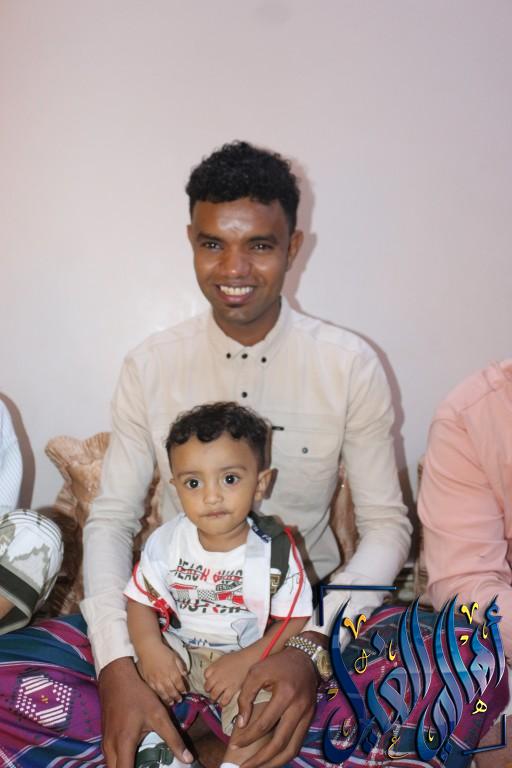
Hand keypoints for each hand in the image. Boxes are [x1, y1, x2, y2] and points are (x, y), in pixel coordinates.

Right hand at [98, 656, 193, 767]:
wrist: (116, 677)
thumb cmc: (138, 695)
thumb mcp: (159, 715)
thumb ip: (173, 738)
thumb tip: (188, 759)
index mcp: (124, 744)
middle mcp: (110, 747)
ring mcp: (105, 743)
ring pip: (112, 766)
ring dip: (124, 767)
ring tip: (144, 764)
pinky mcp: (105, 738)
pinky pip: (111, 758)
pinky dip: (120, 762)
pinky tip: (134, 758)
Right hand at [136, 643, 187, 704]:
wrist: (148, 648)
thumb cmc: (163, 651)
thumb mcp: (175, 656)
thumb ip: (181, 666)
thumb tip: (185, 675)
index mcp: (172, 672)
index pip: (179, 684)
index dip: (182, 689)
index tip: (185, 691)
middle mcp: (164, 678)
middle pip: (172, 691)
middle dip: (176, 696)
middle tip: (179, 700)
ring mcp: (156, 681)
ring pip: (163, 693)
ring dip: (168, 699)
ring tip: (171, 702)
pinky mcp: (148, 681)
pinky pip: (154, 691)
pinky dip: (159, 695)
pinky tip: (161, 697)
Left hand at [204, 650, 252, 706]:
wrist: (246, 660)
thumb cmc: (235, 658)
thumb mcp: (221, 660)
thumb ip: (215, 667)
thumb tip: (210, 675)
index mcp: (214, 667)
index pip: (205, 675)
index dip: (207, 679)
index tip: (210, 682)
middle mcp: (217, 676)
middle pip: (207, 687)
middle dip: (209, 690)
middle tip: (212, 692)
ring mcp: (224, 683)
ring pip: (214, 695)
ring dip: (213, 698)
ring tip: (215, 699)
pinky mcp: (232, 689)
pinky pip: (224, 699)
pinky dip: (222, 703)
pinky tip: (223, 703)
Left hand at [230, 646, 317, 767]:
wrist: (305, 656)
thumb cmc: (277, 663)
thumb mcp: (256, 671)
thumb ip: (246, 696)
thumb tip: (241, 723)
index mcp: (285, 694)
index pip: (264, 724)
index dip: (247, 737)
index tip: (235, 745)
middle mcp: (299, 708)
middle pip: (280, 743)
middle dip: (261, 759)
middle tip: (245, 767)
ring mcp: (307, 715)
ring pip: (292, 748)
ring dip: (274, 762)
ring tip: (258, 767)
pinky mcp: (310, 718)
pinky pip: (298, 742)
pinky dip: (284, 754)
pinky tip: (272, 757)